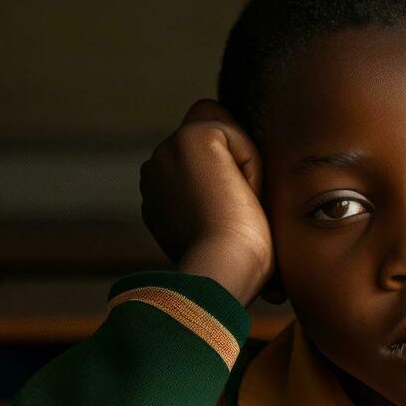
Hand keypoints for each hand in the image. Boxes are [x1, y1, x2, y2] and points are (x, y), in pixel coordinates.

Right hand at [138, 99, 284, 306]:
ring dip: (242, 168)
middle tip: (236, 212)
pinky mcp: (191, 138)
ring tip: (238, 207)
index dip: (227, 171)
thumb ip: (215, 202)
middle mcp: (154, 168)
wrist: (224, 273)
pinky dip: (250, 165)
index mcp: (159, 194)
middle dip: (234, 166)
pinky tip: (240, 197)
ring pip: (225, 133)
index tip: (232, 214)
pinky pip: (236, 136)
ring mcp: (167, 151)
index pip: (199, 158)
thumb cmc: (233, 266)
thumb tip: (245, 192)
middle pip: (213, 134)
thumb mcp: (217, 231)